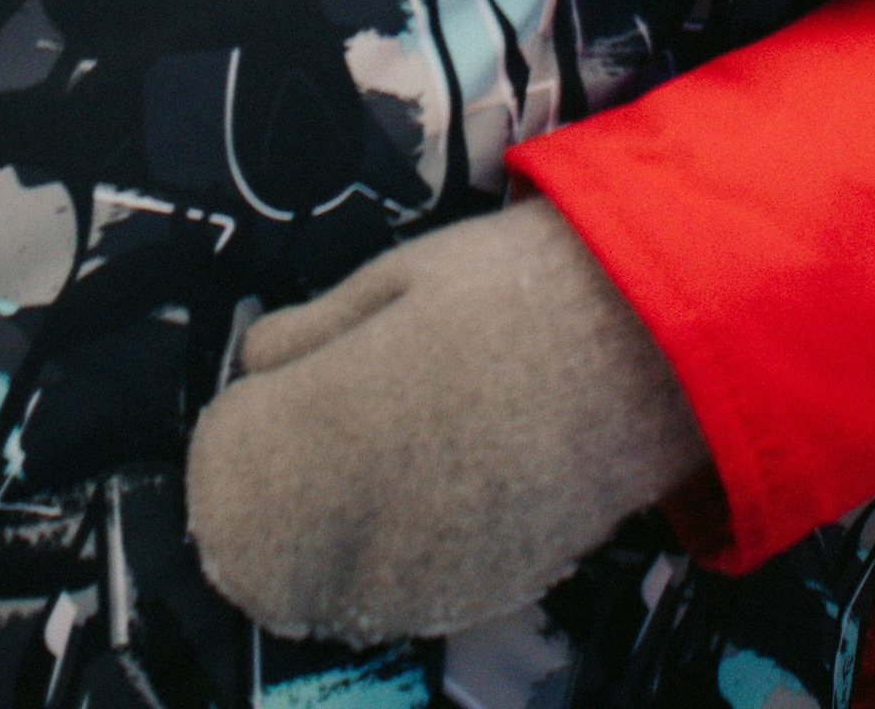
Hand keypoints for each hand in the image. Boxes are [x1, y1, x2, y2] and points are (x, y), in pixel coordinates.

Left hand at [185, 197, 704, 645]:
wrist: (653, 344)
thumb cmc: (519, 292)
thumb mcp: (399, 276)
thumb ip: (314, 331)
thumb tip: (257, 360)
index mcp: (329, 430)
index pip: (221, 480)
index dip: (235, 434)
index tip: (262, 398)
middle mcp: (365, 526)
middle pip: (260, 556)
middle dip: (271, 499)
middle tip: (313, 429)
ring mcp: (427, 575)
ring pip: (326, 591)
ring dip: (326, 538)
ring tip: (382, 456)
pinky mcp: (485, 597)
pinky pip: (403, 598)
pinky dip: (395, 559)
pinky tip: (433, 493)